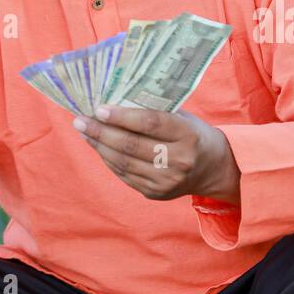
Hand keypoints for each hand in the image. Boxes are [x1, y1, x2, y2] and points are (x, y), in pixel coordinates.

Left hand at [71, 104, 239, 203]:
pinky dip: (108, 159)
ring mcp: (166, 181)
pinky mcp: (156, 193)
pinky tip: (98, 146)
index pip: (150, 124)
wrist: (213, 169)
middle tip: (80, 120)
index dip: (122, 116)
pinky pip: (125, 175)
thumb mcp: (182, 116)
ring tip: (83, 131)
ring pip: (124, 163)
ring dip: (99, 145)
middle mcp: (178, 161)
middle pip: (132, 146)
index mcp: (187, 135)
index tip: (99, 109)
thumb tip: (113, 99)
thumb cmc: (192, 133)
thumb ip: (154, 109)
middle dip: (101, 132)